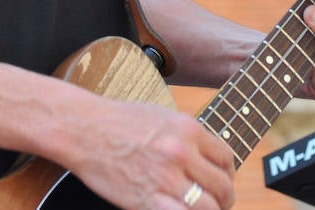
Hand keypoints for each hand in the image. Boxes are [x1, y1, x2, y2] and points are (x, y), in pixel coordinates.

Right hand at [68, 99, 236, 209]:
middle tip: (221, 203)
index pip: (226, 158)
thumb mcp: (163, 115)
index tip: (223, 179)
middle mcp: (181, 153)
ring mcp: (165, 178)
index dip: (229, 173)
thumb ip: (188, 136)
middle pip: (222, 185)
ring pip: (208, 207)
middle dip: (226, 198)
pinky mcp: (146, 200)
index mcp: (189, 129)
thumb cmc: (119, 121)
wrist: (85, 129)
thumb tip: (207, 155)